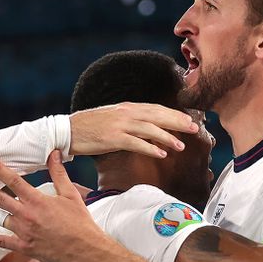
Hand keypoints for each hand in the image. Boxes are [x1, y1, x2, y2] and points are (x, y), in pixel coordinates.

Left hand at [0, 150, 109, 261]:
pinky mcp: (24, 246)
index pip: (14, 180)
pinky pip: (1, 241)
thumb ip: (59, 173)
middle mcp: (27, 214)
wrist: (84, 249)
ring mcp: (23, 231)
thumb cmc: (79, 221)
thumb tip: (54, 153)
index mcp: (38, 200)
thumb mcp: (70, 194)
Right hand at [69, 102, 197, 157]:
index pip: (156, 109)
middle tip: (194, 129)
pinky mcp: (113, 138)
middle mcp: (126, 113)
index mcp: (127, 107)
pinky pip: (136, 143)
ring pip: (150, 129)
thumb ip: (131, 121)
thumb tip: (150, 129)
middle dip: (177, 122)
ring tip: (181, 146)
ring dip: (167, 137)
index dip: (174, 114)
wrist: (68, 131)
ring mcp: (119, 125)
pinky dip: (150, 148)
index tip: (189, 120)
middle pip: (157, 116)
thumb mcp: (113, 118)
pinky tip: (161, 154)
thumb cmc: (90, 127)